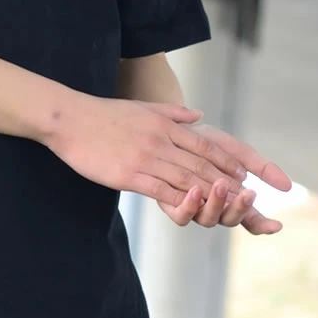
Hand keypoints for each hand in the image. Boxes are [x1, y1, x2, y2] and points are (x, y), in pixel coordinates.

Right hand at [44, 96, 248, 205]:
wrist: (71, 120)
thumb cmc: (105, 114)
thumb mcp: (144, 107)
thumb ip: (174, 113)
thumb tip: (199, 115)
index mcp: (165, 125)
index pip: (203, 145)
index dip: (225, 160)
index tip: (243, 173)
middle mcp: (160, 140)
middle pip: (199, 164)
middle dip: (225, 181)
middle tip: (246, 196)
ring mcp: (145, 158)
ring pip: (185, 179)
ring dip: (209, 194)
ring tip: (228, 206)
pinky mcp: (129, 175)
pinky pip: (160, 190)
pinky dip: (181, 200)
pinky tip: (194, 210)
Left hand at [156, 123, 291, 234]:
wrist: (173, 129)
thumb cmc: (205, 142)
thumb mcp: (237, 152)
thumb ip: (261, 168)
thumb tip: (288, 186)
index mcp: (232, 198)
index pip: (251, 219)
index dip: (263, 224)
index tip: (277, 225)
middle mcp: (214, 208)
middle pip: (231, 220)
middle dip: (240, 208)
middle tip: (249, 193)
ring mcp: (193, 208)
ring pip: (207, 219)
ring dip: (216, 204)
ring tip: (221, 184)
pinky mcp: (171, 204)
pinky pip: (181, 216)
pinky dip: (189, 205)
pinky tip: (195, 190)